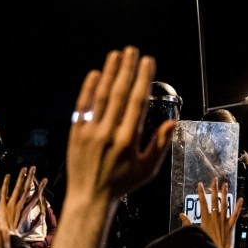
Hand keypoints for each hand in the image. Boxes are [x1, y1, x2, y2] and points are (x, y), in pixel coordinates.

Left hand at [0, 166, 47, 235]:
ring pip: (17, 188)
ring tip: (24, 168)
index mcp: (27, 210)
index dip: (41, 187)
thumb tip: (42, 213)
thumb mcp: (30, 230)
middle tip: (33, 167)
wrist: (4, 237)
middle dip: (31, 177)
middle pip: (27, 188)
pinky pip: (4, 192)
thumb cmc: (17, 235)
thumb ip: (36, 221)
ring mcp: (10, 204)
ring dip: (21, 177)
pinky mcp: (2, 204)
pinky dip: (6, 184)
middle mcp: (19, 205)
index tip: (45, 179)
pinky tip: (7, 175)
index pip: (36, 196)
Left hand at [44, 46, 176, 247]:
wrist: (90, 197)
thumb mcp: (147, 169)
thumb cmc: (121, 184)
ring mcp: (89, 131)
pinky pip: (82, 106)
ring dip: (108, 72)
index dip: (142, 79)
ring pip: (100, 96)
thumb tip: (172, 121)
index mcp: (128, 140)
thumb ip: (159, 144)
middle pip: (118, 94)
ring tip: (115, 54)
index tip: (147, 61)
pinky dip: (88, 89)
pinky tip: (94, 74)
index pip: (136, 102)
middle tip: (132, 50)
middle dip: (126, 69)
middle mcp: (108, 133)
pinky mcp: (75, 132)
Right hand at [179, 176, 241, 247]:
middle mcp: (215, 218)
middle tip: (214, 180)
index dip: (201, 193)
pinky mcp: (231, 225)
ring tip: (225, 184)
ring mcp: (224, 221)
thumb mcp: (195, 232)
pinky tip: (241, 199)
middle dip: (214, 189)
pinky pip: (235, 214)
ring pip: (225, 205)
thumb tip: (181, 214)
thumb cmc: (207, 243)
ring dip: (225, 194)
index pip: (203, 203)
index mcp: (206, 219)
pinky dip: (238, 207)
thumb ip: (187, 223)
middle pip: (214, 201)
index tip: (200, 185)